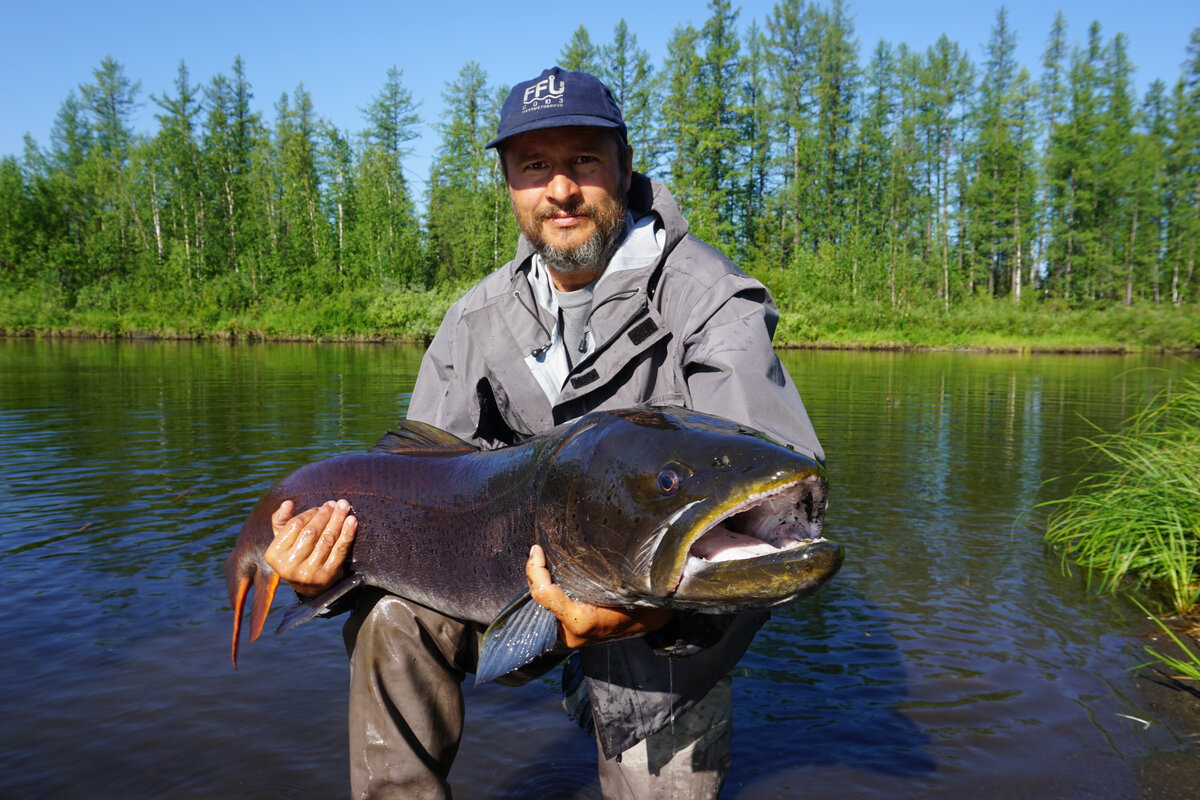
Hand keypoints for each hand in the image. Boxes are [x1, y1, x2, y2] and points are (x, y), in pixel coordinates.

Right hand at [265, 499, 355, 596]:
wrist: (309, 587)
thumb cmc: (295, 556)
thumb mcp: (283, 540)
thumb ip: (282, 520)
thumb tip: (287, 503)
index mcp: (274, 555)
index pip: (294, 525)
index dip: (309, 513)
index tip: (319, 507)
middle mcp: (289, 566)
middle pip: (311, 532)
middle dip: (325, 515)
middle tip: (335, 504)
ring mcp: (309, 572)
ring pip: (327, 540)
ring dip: (338, 520)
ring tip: (344, 507)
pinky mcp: (327, 576)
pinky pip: (340, 550)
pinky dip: (348, 534)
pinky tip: (352, 521)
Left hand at [526, 544, 673, 648]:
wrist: (655, 621)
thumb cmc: (643, 598)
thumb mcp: (623, 581)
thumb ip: (596, 570)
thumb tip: (571, 539)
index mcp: (581, 621)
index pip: (544, 593)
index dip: (535, 569)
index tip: (536, 549)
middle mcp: (571, 631)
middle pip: (541, 597)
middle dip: (538, 573)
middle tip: (541, 550)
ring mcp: (570, 635)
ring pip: (546, 602)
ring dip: (546, 581)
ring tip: (547, 559)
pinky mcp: (571, 632)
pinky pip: (554, 607)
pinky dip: (553, 590)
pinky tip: (556, 574)